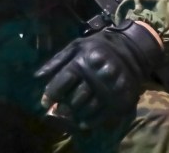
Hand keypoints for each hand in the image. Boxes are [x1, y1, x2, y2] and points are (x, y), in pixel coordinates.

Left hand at [35, 20, 163, 126]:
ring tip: (69, 114)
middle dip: (63, 106)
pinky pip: (102, 115)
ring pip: (87, 108)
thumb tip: (37, 76)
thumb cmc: (98, 47)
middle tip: (57, 110)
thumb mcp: (76, 46)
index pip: (63, 81)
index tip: (44, 101)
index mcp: (84, 60)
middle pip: (74, 98)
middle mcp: (97, 74)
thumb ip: (57, 61)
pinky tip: (82, 123)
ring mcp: (110, 87)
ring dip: (75, 114)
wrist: (131, 49)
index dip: (51, 93)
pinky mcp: (120, 97)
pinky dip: (90, 121)